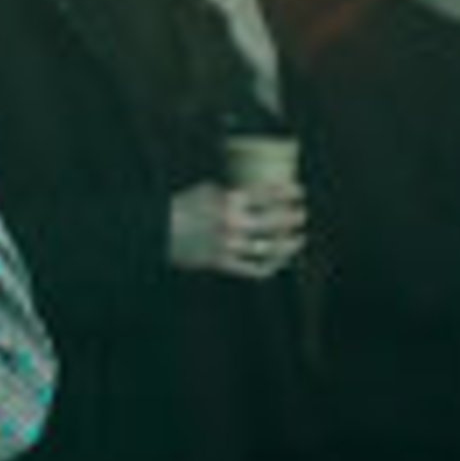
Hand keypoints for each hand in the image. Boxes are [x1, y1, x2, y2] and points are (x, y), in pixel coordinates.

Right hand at [170, 181, 305, 279]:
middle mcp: (232, 224)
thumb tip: (256, 196)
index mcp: (228, 202)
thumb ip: (232, 193)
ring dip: (288, 244)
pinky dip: (272, 266)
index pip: (267, 195)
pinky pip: (255, 269)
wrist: (157, 232)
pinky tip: (281, 260)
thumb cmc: (182, 207)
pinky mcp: (223, 264)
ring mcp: (228, 246)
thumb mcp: (206, 191)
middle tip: (301, 214)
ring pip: (269, 248)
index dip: (287, 193)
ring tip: (298, 238)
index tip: (299, 191)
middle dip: (293, 218)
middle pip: (274, 222)